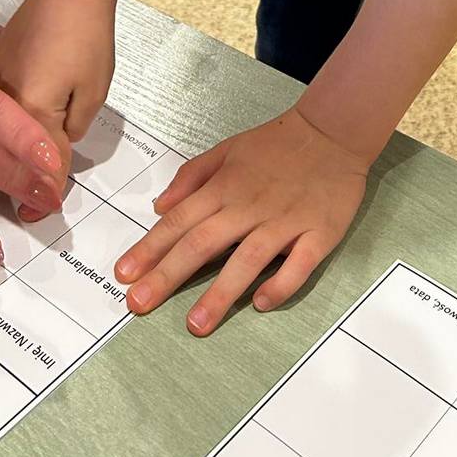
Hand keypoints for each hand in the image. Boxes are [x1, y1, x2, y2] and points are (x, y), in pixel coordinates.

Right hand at [0, 0, 115, 214]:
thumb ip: (69, 132)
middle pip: (4, 153)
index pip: (35, 164)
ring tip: (15, 180)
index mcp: (25, 109)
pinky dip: (0, 126)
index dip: (41, 192)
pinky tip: (8, 136)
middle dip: (16, 182)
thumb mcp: (92, 94)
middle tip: (29, 207)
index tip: (42, 212)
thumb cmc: (87, 34)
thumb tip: (56, 155)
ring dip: (3, 155)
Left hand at [114, 108, 368, 334]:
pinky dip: (280, 284)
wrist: (332, 132)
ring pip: (248, 260)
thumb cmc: (276, 143)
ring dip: (220, 293)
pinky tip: (261, 304)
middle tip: (139, 305)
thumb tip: (159, 206)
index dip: (151, 249)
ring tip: (196, 325)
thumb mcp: (227, 149)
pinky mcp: (319, 233)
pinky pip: (299, 265)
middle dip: (169, 275)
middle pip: (204, 243)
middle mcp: (250, 206)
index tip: (124, 275)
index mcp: (225, 186)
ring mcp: (285, 221)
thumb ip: (192, 176)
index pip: (180, 221)